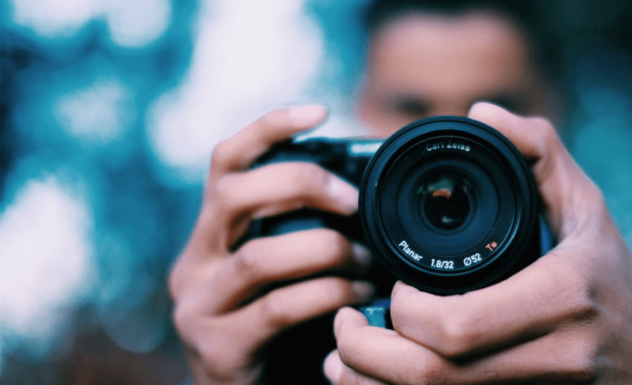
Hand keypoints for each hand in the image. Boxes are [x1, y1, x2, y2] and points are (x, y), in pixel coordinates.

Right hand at [169, 105, 374, 384]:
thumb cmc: (280, 327)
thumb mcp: (283, 271)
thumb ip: (301, 232)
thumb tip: (365, 192)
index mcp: (212, 234)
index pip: (226, 163)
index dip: (268, 128)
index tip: (318, 111)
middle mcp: (194, 262)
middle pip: (235, 195)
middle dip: (302, 184)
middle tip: (354, 202)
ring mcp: (199, 306)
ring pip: (260, 255)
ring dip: (326, 251)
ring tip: (368, 262)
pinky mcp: (218, 348)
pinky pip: (278, 307)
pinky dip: (326, 295)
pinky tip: (357, 296)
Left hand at [325, 102, 631, 384]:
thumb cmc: (612, 279)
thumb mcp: (587, 207)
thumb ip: (539, 151)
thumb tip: (481, 111)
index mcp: (561, 297)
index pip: (457, 324)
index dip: (404, 311)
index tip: (390, 286)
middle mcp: (550, 356)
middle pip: (432, 375)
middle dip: (368, 353)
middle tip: (345, 323)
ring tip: (342, 357)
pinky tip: (371, 383)